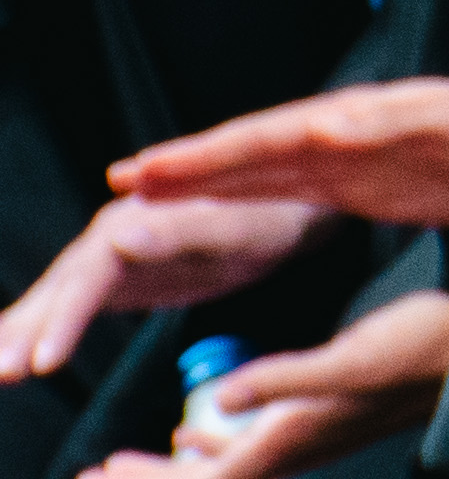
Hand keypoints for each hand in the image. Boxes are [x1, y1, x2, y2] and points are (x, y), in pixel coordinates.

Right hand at [0, 200, 329, 383]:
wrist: (288, 206)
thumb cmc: (270, 218)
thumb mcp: (238, 230)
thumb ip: (182, 235)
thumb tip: (124, 239)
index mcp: (141, 215)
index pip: (91, 273)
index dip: (66, 317)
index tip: (45, 361)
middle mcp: (113, 229)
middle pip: (62, 285)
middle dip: (27, 331)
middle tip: (2, 373)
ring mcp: (107, 252)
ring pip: (55, 296)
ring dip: (21, 332)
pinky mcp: (112, 275)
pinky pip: (67, 305)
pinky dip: (35, 329)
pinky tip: (9, 356)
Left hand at [88, 289, 448, 478]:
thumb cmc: (417, 350)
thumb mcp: (347, 359)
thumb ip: (281, 379)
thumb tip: (220, 399)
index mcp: (291, 440)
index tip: (100, 476)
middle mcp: (292, 448)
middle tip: (98, 473)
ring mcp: (303, 435)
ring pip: (222, 467)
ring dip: (174, 468)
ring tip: (128, 461)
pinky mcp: (314, 417)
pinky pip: (248, 445)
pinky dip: (212, 444)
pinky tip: (199, 426)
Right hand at [111, 81, 448, 229]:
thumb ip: (399, 125)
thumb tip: (330, 124)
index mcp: (355, 120)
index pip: (267, 138)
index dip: (206, 155)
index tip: (148, 168)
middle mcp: (340, 136)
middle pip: (249, 153)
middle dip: (185, 167)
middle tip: (119, 180)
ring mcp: (344, 160)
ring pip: (257, 172)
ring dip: (202, 182)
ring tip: (141, 189)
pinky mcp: (357, 185)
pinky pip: (286, 191)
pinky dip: (242, 197)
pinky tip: (212, 203)